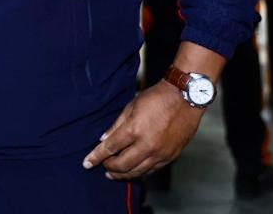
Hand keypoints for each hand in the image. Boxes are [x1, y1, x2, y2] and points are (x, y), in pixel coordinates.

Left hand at [82, 81, 204, 179]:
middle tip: (102, 166)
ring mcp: (161, 153)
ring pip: (137, 172)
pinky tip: (133, 170)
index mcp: (134, 129)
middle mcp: (147, 145)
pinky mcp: (171, 156)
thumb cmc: (157, 98)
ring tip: (114, 173)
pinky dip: (139, 172)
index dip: (96, 157)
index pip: (110, 148)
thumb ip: (116, 125)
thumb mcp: (131, 106)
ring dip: (123, 174)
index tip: (87, 163)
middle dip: (109, 167)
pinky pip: (152, 170)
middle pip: (122, 165)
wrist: (185, 97)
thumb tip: (104, 140)